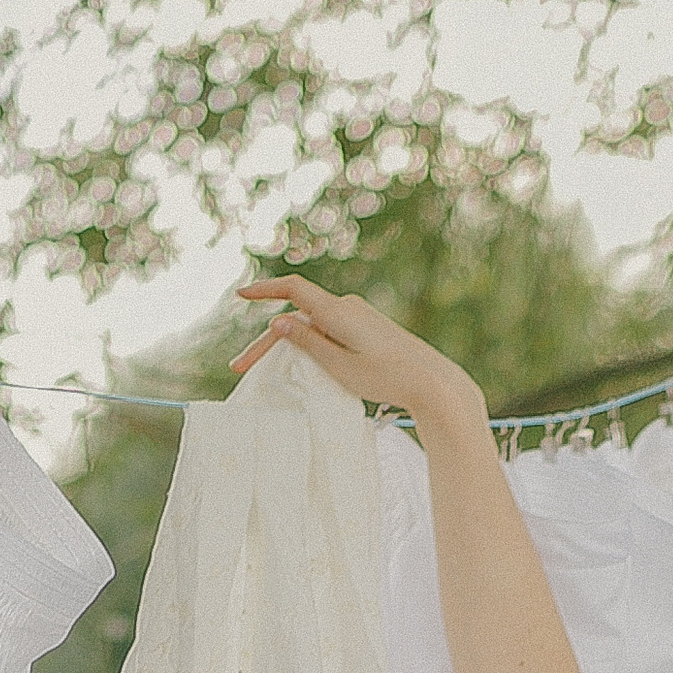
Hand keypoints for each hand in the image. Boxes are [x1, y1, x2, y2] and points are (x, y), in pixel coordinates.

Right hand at [231, 270, 484, 428]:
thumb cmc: (388, 378)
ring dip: (288, 345)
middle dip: (267, 341)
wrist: (433, 383)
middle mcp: (347, 307)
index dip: (263, 290)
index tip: (239, 293)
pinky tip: (302, 366)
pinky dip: (310, 345)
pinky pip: (330, 332)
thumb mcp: (340, 366)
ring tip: (267, 371)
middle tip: (240, 367)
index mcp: (337, 311)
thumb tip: (279, 321)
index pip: (292, 289)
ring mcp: (359, 317)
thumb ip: (308, 343)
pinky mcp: (368, 329)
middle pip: (297, 316)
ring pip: (312, 326)